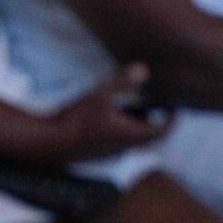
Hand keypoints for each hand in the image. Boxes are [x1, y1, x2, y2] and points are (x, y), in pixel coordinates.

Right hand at [37, 64, 172, 162]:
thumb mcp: (99, 94)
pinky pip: (121, 144)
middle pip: (151, 139)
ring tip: (139, 108)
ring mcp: (110, 153)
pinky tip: (115, 116)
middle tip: (161, 107)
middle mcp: (123, 148)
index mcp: (129, 136)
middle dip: (159, 124)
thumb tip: (144, 69)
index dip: (172, 120)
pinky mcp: (98, 154)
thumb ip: (122, 81)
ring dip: (141, 127)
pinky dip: (126, 132)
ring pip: (135, 142)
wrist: (47, 143)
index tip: (175, 107)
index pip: (162, 132)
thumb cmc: (74, 118)